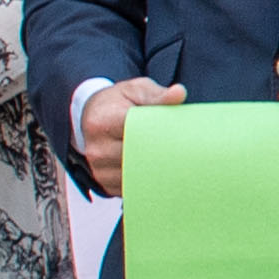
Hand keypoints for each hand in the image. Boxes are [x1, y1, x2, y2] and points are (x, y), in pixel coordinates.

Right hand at [80, 79, 183, 198]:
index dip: (162, 134)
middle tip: (188, 152)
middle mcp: (97, 148)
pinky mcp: (105, 184)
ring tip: (176, 162)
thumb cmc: (117, 103)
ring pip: (139, 176)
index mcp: (103, 121)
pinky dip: (149, 182)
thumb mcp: (134, 90)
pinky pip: (134, 189)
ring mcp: (100, 169)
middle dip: (164, 155)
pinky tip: (161, 172)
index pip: (138, 132)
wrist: (91, 118)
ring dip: (158, 171)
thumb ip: (156, 94)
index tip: (182, 135)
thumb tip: (179, 93)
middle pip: (140, 158)